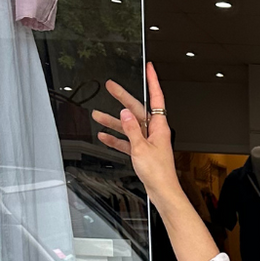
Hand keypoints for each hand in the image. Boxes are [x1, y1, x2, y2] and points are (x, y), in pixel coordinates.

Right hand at [92, 62, 181, 211]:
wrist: (162, 192)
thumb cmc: (158, 173)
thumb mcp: (141, 148)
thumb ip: (132, 129)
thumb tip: (124, 113)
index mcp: (159, 127)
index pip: (157, 98)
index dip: (153, 82)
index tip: (150, 68)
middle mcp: (154, 132)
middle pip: (137, 110)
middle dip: (123, 98)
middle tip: (110, 86)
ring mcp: (147, 141)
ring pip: (128, 126)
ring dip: (113, 121)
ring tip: (97, 114)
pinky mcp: (142, 152)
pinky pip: (127, 141)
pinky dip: (116, 139)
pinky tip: (104, 136)